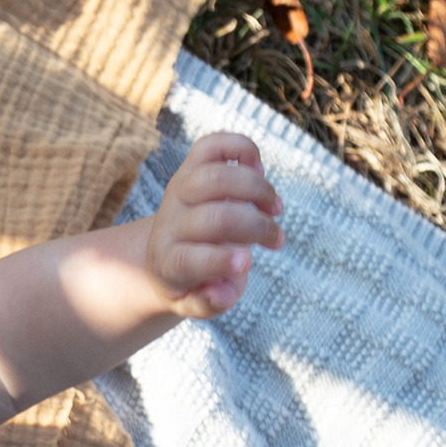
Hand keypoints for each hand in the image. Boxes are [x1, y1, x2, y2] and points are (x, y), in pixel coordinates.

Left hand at [145, 132, 283, 317]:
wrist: (169, 250)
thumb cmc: (192, 280)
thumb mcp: (197, 302)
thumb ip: (210, 302)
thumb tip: (223, 291)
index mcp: (168, 262)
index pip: (188, 260)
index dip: (218, 262)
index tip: (247, 262)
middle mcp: (169, 223)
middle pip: (212, 218)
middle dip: (254, 228)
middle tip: (277, 239)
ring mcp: (178, 190)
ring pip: (215, 177)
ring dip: (256, 189)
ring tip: (275, 208)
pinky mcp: (190, 166)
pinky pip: (213, 144)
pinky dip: (242, 148)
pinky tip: (259, 168)